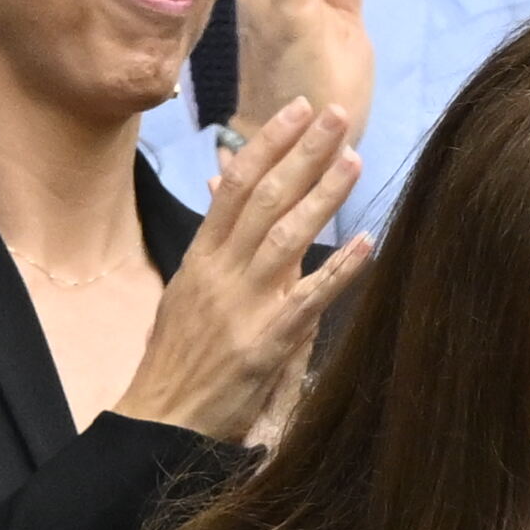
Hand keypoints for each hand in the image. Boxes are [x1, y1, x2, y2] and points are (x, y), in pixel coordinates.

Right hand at [117, 101, 360, 445]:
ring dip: (323, 195)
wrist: (162, 418)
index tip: (298, 111)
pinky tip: (367, 242)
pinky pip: (308, 298)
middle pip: (264, 198)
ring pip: (286, 236)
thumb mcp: (188, 290)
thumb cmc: (180, 358)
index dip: (269, 144)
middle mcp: (220, 272)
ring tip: (355, 160)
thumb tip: (226, 184)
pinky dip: (338, 269)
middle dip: (303, 152)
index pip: (237, 186)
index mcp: (202, 257)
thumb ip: (216, 239)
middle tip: (338, 115)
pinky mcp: (266, 342)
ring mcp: (243, 305)